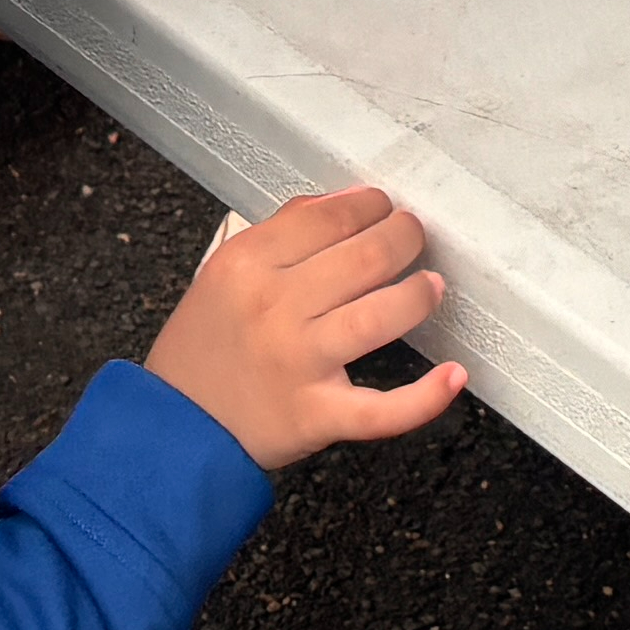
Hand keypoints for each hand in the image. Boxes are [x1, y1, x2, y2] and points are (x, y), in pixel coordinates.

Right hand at [142, 188, 463, 468]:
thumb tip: (348, 200)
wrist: (175, 429)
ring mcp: (299, 363)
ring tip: (431, 286)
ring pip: (381, 317)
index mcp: (248, 264)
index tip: (384, 206)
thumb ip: (282, 231)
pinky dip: (425, 396)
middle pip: (363, 258)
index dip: (369, 206)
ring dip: (418, 295)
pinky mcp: (317, 416)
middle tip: (414, 236)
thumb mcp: (224, 273)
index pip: (328, 217)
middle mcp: (275, 308)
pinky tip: (454, 375)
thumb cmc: (205, 346)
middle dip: (403, 238)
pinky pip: (382, 409)